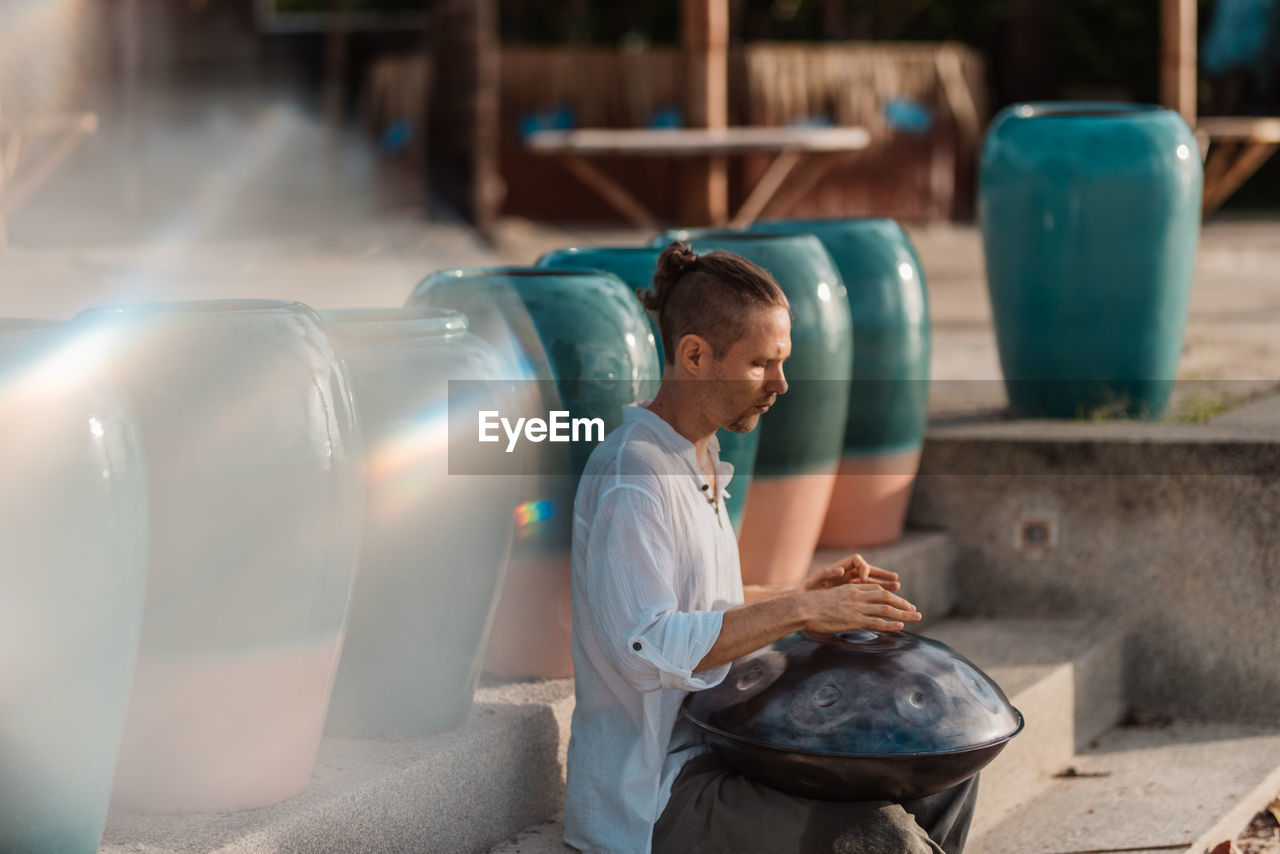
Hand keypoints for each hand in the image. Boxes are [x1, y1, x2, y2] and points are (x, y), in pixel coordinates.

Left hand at [803, 553, 898, 591]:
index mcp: (840, 567)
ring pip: (870, 583)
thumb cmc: (807, 588)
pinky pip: (866, 594)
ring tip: (896, 587)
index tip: (864, 578)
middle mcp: (847, 574)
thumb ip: (828, 574)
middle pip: (868, 571)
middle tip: (895, 579)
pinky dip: (875, 596)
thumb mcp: (815, 581)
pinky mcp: (851, 595)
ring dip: (882, 585)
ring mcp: (850, 585)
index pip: (857, 561)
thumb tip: (839, 569)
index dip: (863, 568)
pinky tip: (885, 602)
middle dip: (881, 575)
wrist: (802, 599)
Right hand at [803, 582, 921, 634]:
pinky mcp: (854, 619)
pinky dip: (890, 624)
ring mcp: (857, 607)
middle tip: (914, 609)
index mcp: (851, 589)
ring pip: (885, 609)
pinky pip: (877, 622)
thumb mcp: (829, 599)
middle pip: (885, 597)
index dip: (890, 596)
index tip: (900, 601)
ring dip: (903, 613)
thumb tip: (844, 610)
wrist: (803, 607)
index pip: (876, 590)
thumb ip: (840, 602)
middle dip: (902, 603)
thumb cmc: (810, 606)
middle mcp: (857, 596)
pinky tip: (901, 626)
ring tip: (916, 617)